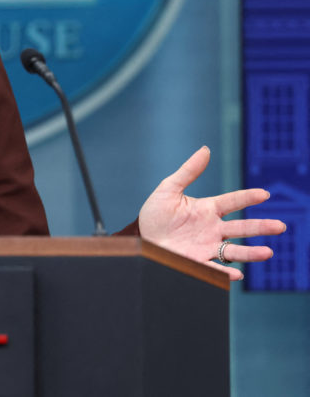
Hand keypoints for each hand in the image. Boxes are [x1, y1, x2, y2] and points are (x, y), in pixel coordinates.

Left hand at [138, 147, 286, 280]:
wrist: (142, 238)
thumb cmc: (156, 214)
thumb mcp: (168, 189)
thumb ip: (188, 171)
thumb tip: (205, 150)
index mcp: (208, 209)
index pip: (232, 202)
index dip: (247, 197)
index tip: (264, 194)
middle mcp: (212, 229)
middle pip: (241, 228)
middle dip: (261, 227)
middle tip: (280, 226)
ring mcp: (207, 246)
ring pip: (234, 250)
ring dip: (251, 252)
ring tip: (267, 252)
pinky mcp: (197, 262)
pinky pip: (214, 268)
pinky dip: (226, 272)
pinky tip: (237, 273)